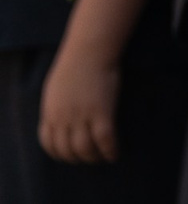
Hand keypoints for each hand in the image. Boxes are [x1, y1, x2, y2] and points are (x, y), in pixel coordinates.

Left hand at [37, 45, 117, 163]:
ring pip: (84, 149)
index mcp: (51, 113)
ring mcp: (82, 116)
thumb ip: (56, 107)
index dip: (60, 155)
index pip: (50, 145)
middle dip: (78, 159)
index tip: (70, 156)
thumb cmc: (74, 64)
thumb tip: (59, 119)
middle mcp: (63, 119)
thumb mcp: (55, 89)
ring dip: (93, 158)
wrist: (89, 51)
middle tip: (89, 158)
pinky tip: (114, 154)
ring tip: (102, 157)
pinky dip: (110, 150)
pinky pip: (105, 139)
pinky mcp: (102, 112)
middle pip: (67, 150)